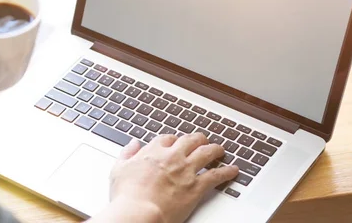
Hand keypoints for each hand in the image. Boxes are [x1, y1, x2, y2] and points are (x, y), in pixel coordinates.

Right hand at [109, 133, 238, 222]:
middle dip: (198, 139)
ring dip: (215, 149)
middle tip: (202, 141)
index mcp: (153, 151)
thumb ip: (127, 154)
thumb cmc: (127, 195)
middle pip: (190, 140)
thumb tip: (132, 144)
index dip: (175, 140)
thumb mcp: (119, 169)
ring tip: (220, 150)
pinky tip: (233, 170)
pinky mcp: (196, 187)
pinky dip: (226, 172)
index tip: (177, 143)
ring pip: (206, 153)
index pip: (168, 138)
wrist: (139, 212)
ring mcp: (186, 170)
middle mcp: (172, 156)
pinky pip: (216, 175)